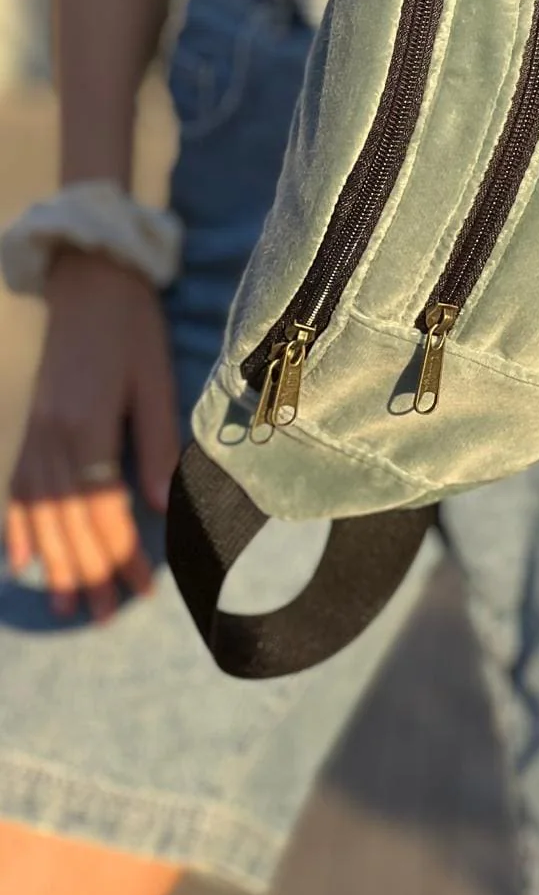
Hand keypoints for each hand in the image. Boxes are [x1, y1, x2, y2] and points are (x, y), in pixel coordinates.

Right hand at [4, 249, 179, 621]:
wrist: (88, 280)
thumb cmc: (132, 327)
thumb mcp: (155, 380)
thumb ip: (159, 445)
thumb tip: (167, 508)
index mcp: (89, 427)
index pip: (106, 510)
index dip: (124, 554)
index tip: (144, 590)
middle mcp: (53, 437)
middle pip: (69, 521)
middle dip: (90, 571)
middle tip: (106, 614)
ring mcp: (34, 432)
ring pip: (40, 513)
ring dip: (55, 562)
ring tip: (70, 603)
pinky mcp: (28, 425)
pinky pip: (16, 486)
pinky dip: (17, 527)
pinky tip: (21, 562)